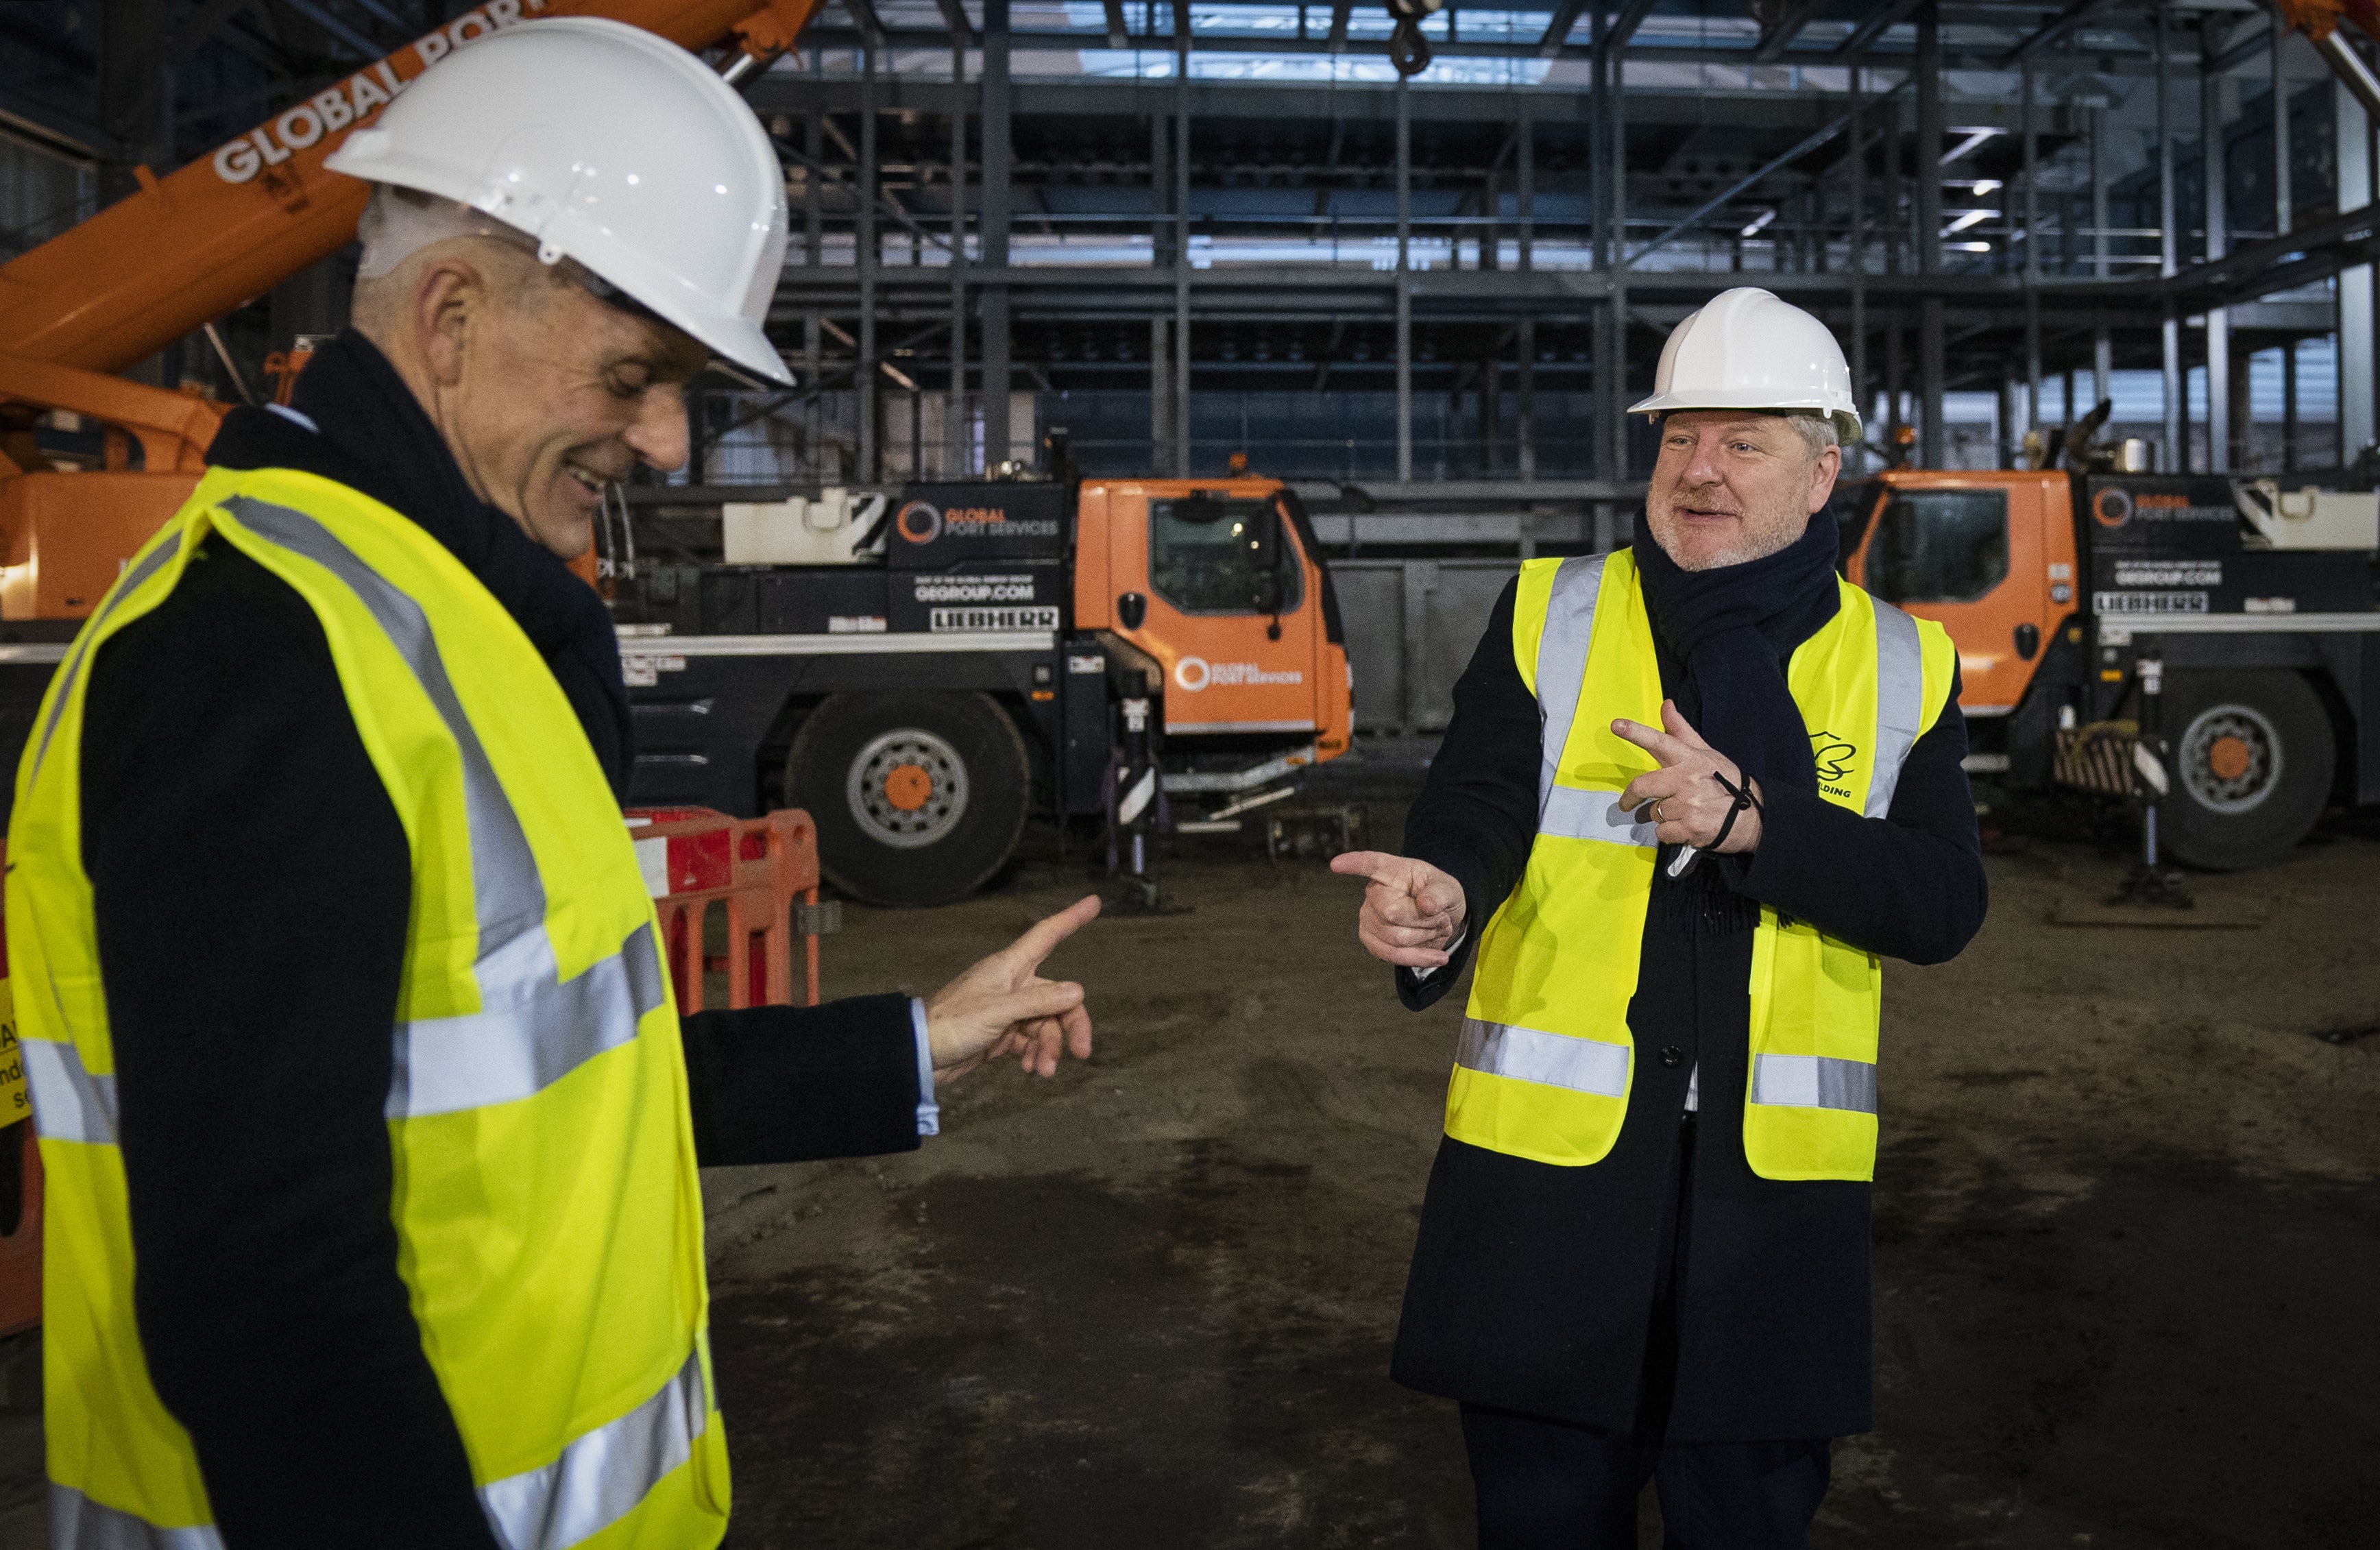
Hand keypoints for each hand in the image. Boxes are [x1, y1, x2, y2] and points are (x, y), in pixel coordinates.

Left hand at [925, 894, 1098, 1083]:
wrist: (919, 1053)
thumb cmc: (953, 1022)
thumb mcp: (998, 1011)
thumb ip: (1038, 1001)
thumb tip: (1077, 991)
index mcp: (1010, 967)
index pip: (1047, 935)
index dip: (1071, 919)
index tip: (1094, 902)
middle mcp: (1013, 985)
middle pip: (1058, 996)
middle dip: (1071, 1024)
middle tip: (1082, 1052)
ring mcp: (1009, 1011)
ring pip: (1046, 1024)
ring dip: (1049, 1048)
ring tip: (1043, 1071)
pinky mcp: (1002, 1034)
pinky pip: (1030, 1042)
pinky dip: (1034, 1055)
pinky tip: (1030, 1069)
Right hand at [1328, 850, 1467, 967]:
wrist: (1440, 918)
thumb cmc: (1440, 896)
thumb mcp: (1449, 889)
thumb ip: (1440, 894)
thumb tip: (1426, 905)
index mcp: (1393, 871)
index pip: (1371, 864)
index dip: (1353, 864)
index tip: (1336, 864)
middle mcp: (1374, 892)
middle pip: (1393, 914)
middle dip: (1425, 922)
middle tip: (1441, 917)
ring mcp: (1368, 917)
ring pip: (1396, 939)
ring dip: (1425, 939)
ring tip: (1437, 929)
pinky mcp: (1370, 940)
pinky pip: (1393, 956)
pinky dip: (1419, 958)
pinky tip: (1437, 957)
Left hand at [1612, 700, 1763, 853]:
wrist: (1754, 817)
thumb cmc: (1727, 782)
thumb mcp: (1706, 753)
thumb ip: (1681, 731)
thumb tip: (1665, 705)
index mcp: (1689, 758)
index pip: (1659, 741)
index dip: (1636, 732)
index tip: (1615, 725)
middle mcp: (1686, 779)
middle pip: (1642, 786)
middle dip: (1629, 798)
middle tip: (1626, 804)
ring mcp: (1688, 805)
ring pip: (1654, 813)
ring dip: (1662, 816)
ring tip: (1682, 813)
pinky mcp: (1690, 828)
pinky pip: (1662, 832)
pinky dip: (1669, 833)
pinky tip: (1686, 827)